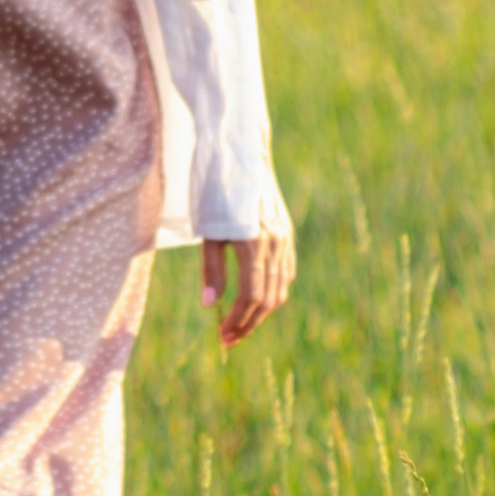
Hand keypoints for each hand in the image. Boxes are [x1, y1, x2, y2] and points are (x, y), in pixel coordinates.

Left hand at [199, 190, 295, 347]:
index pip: (251, 297)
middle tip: (228, 339)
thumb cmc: (215, 191)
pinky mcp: (287, 234)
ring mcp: (285, 239)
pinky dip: (274, 292)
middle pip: (268, 298)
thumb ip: (211, 268)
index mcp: (255, 245)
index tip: (222, 335)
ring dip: (261, 312)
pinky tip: (258, 301)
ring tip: (241, 325)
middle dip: (248, 322)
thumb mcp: (207, 230)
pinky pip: (286, 272)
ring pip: (280, 288)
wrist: (241, 156)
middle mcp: (276, 244)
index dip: (238, 320)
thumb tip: (210, 305)